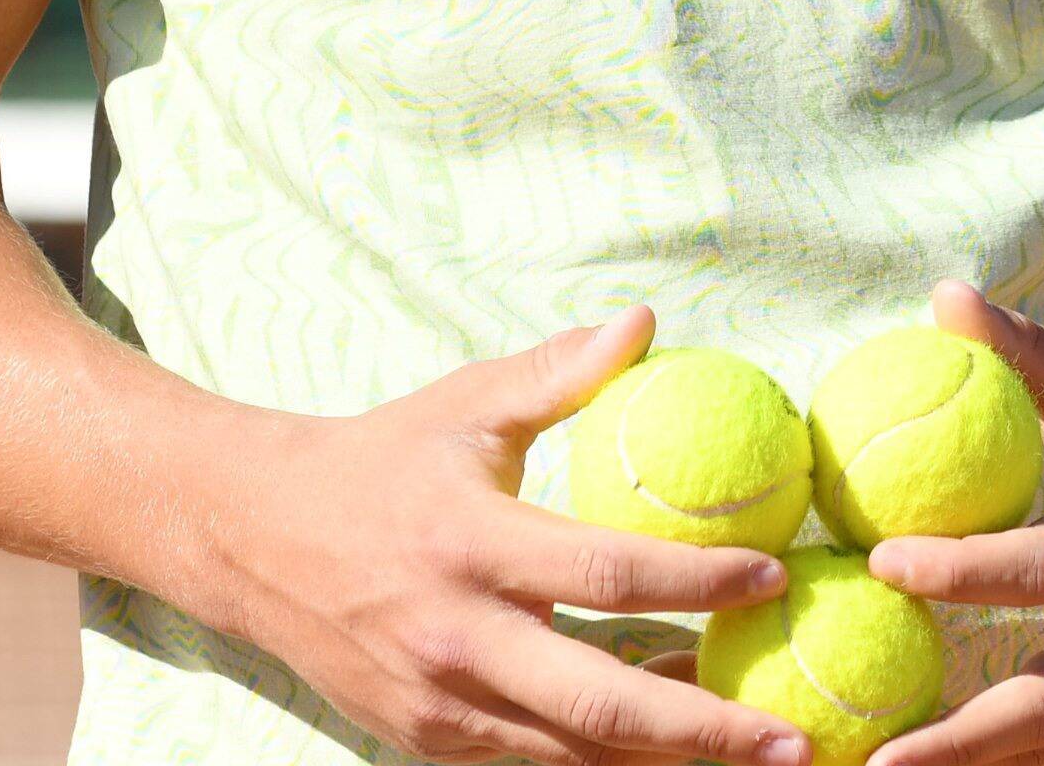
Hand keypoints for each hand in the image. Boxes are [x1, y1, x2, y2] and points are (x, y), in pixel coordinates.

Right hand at [174, 303, 816, 765]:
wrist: (250, 541)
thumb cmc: (378, 460)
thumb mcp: (464, 404)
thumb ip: (558, 372)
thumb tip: (646, 322)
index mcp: (470, 544)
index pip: (603, 572)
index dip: (695, 580)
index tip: (771, 575)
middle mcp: (456, 637)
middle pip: (600, 706)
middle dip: (706, 731)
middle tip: (793, 742)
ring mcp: (441, 703)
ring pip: (574, 752)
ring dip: (668, 758)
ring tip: (757, 752)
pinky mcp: (430, 739)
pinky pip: (536, 757)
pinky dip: (607, 756)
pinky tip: (671, 742)